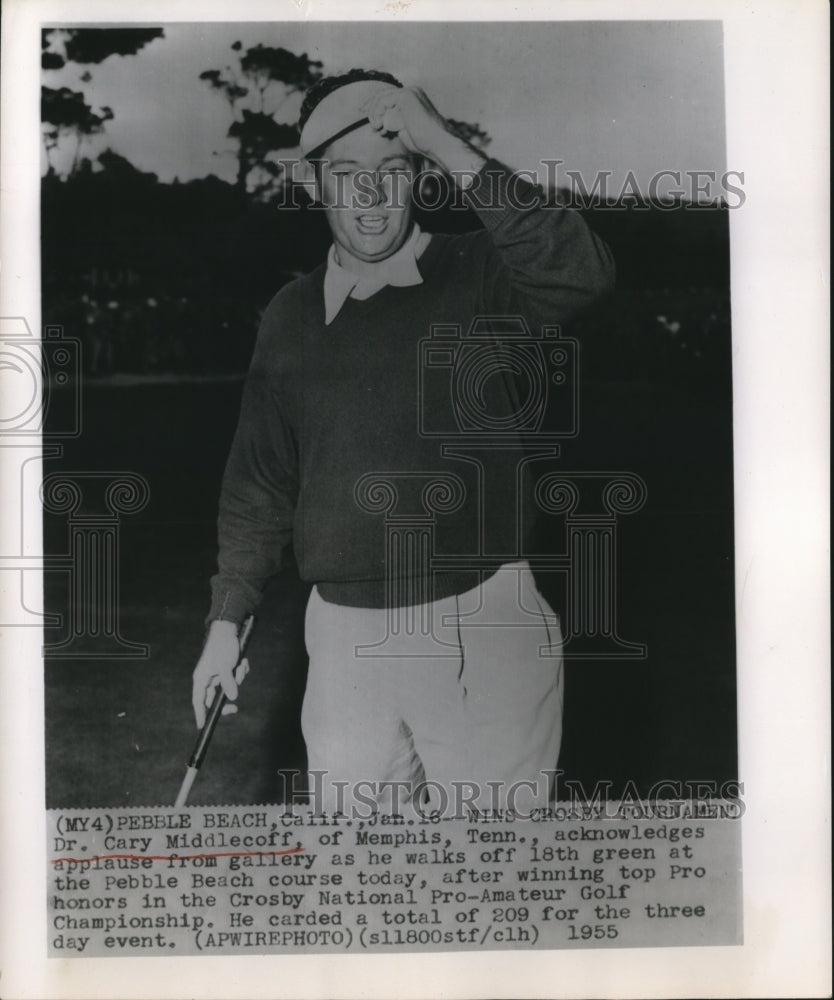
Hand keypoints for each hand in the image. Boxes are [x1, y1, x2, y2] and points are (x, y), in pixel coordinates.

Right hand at [191, 620, 248, 727]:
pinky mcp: (227, 669)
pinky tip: (242, 662)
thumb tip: (232, 697)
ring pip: (228, 686)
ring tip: (240, 666)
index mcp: (201, 678)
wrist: (228, 629)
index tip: (202, 727)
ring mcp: (218, 674)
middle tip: (235, 709)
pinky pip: (235, 678)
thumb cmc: (222, 646)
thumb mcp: (225, 665)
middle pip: (215, 698)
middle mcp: (208, 678)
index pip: (198, 701)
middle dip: (226, 699)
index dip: (199, 714)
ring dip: (237, 678)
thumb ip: (228, 682)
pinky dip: (240, 671)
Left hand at [361, 87, 485, 176]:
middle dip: (371, 106)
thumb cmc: (423, 142)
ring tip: (377, 129)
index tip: (368, 117)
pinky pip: (383, 101)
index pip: (388, 96)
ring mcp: (409, 92)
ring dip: (375, 114)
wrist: (436, 143)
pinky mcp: (406, 96)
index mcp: (412, 97)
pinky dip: (378, 114)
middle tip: (364, 116)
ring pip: (381, 98)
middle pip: (383, 94)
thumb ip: (393, 123)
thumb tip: (380, 125)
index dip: (375, 105)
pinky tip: (381, 126)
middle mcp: (411, 91)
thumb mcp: (404, 130)